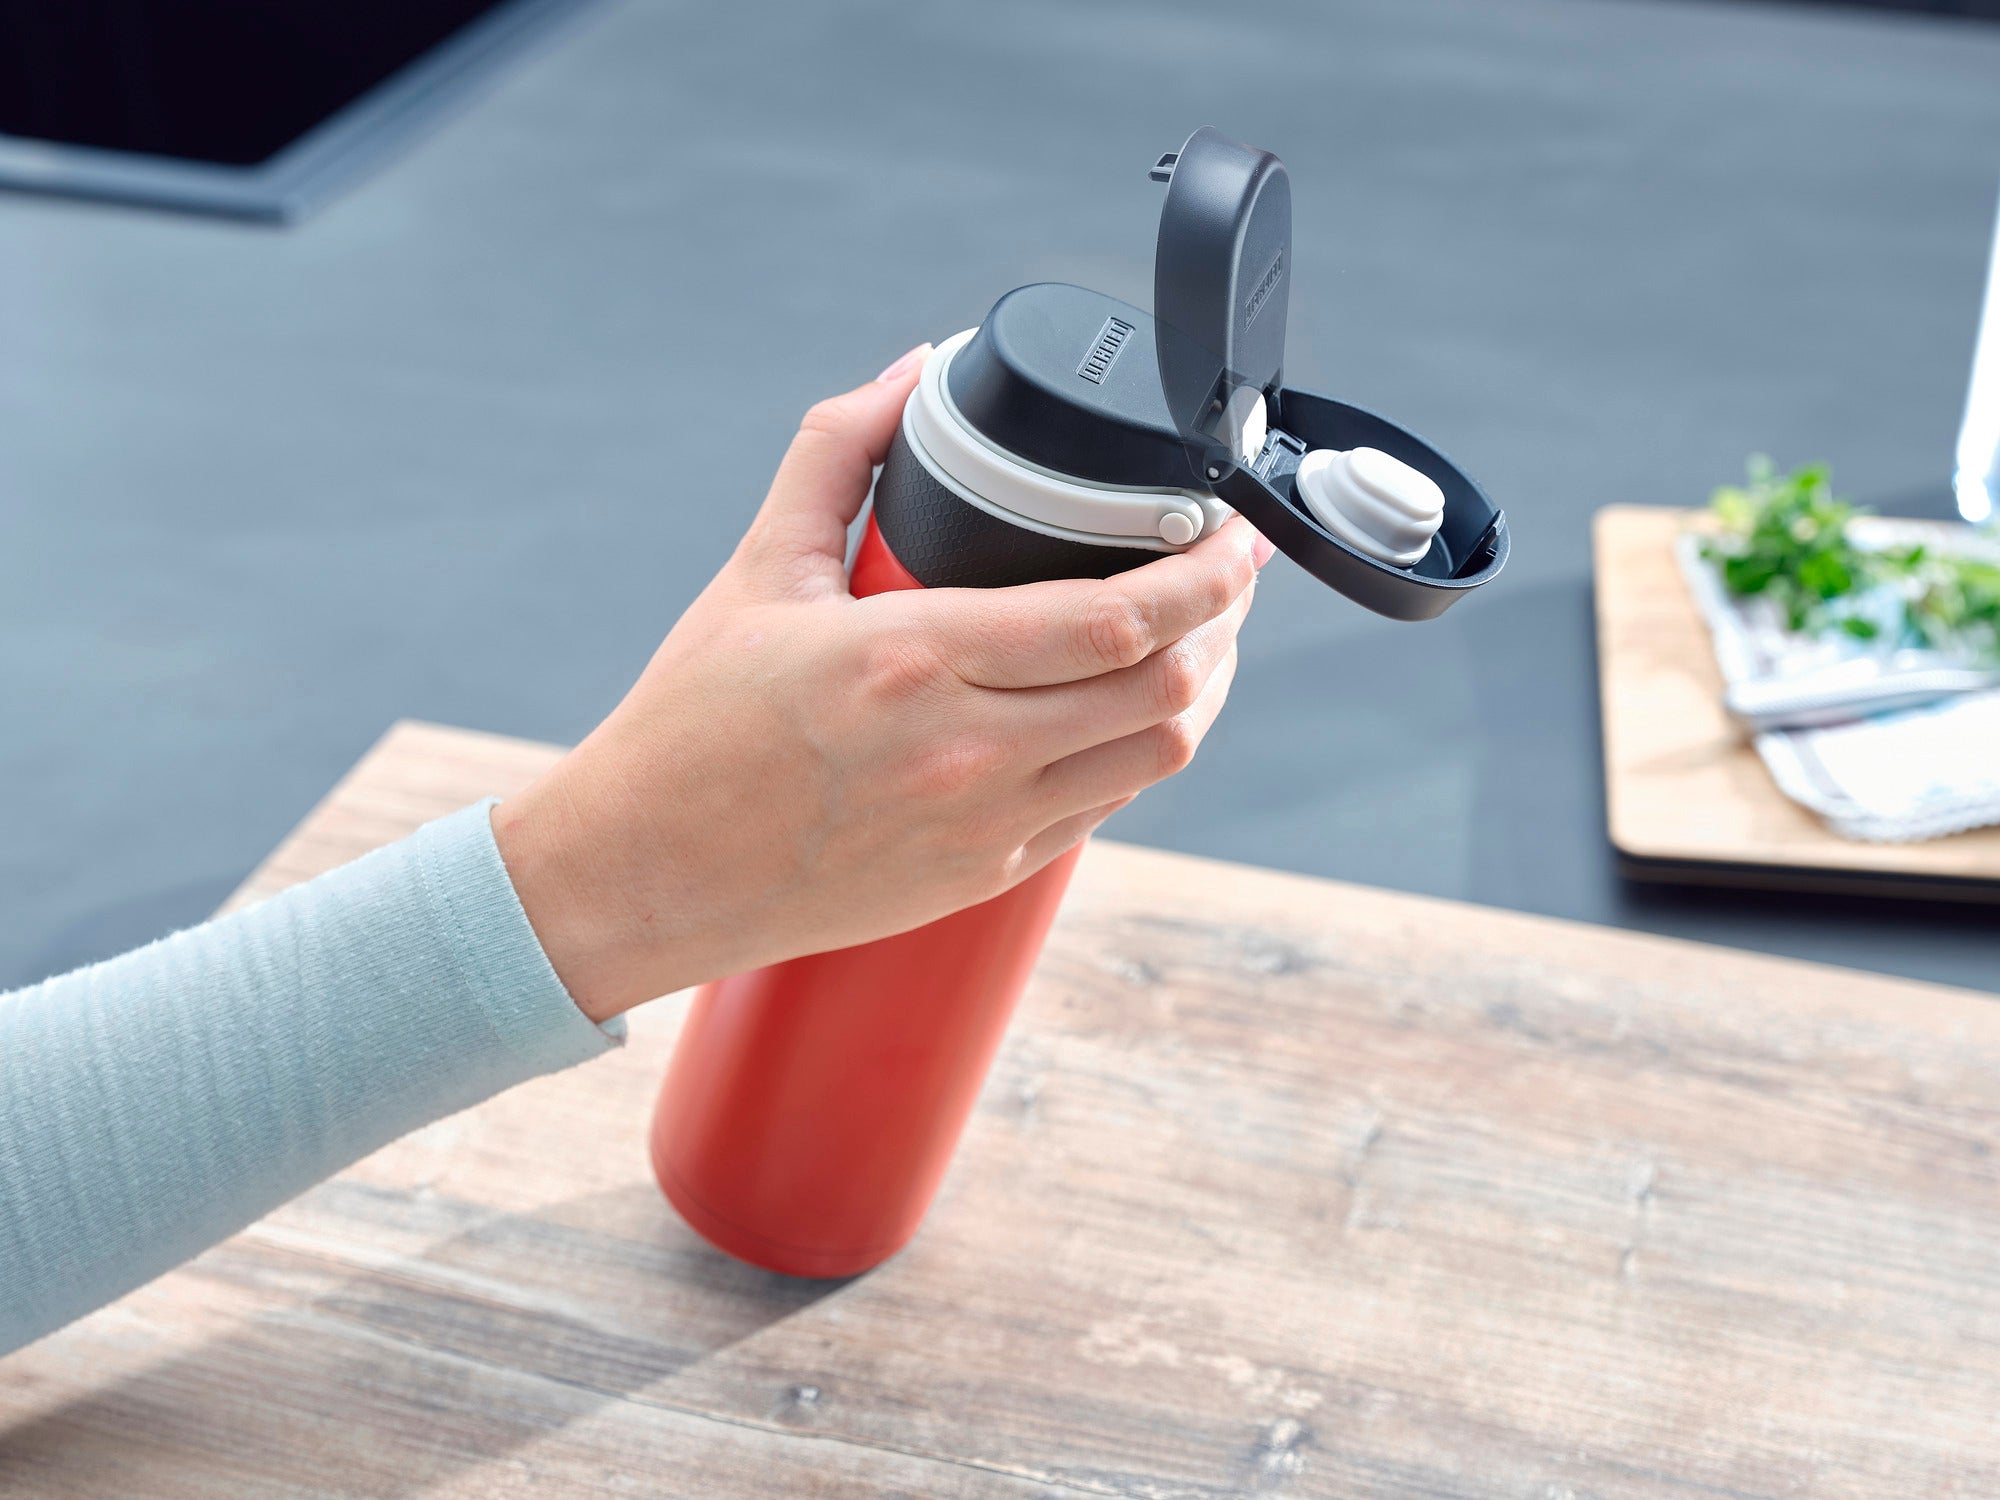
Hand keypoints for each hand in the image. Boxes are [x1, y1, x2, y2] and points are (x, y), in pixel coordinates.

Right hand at [494, 346, 1267, 1021]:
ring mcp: (984, 826)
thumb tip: (911, 373)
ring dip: (1200, 692)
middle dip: (1226, 626)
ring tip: (1199, 641)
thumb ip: (836, 454)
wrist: (646, 874)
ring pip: (1156, 756)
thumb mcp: (758, 570)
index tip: (1235, 537)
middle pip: (1166, 690)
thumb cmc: (692, 723)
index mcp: (913, 660)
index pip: (1117, 620)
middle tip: (1229, 578)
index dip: (1208, 575)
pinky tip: (1128, 711)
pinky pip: (1106, 805)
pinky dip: (1138, 749)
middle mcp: (965, 752)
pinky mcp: (985, 875)